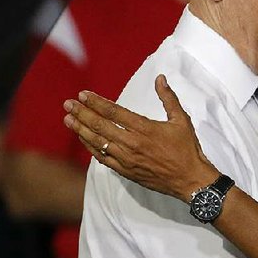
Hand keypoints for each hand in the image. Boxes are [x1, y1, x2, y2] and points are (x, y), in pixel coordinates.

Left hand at [62, 74, 218, 202]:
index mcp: (145, 128)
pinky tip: (83, 138)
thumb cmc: (187, 149)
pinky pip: (102, 158)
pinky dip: (91, 147)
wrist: (190, 180)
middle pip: (101, 126)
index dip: (96, 102)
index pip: (114, 112)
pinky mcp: (125, 171)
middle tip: (68, 104)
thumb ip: (168, 98)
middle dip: (82, 113)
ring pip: (97, 142)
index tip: (83, 95)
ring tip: (68, 119)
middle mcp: (132, 143)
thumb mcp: (182, 120)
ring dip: (81, 129)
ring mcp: (127, 159)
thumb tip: (160, 78)